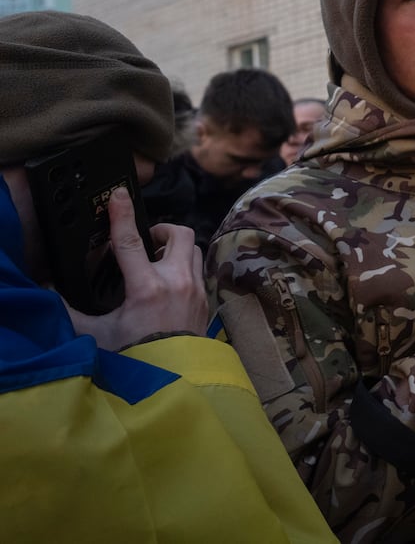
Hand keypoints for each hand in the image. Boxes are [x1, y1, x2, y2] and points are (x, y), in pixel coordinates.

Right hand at [64, 188, 208, 349]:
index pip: (132, 242)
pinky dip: (186, 266)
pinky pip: (200, 270)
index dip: (123, 216)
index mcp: (147, 288)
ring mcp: (196, 290)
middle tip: (145, 240)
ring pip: (194, 249)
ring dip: (177, 247)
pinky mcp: (205, 300)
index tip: (118, 195)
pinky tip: (170, 281)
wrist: (173, 379)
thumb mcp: (97, 334)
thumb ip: (72, 312)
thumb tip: (50, 294)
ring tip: (157, 259)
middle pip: (179, 235)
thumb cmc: (135, 357)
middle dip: (162, 230)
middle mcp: (177, 283)